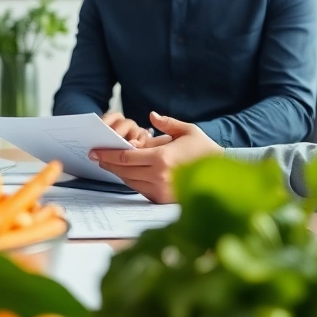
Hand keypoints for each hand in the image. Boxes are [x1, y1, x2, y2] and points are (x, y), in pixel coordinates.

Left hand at [88, 112, 222, 202]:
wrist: (221, 175)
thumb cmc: (204, 150)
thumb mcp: (187, 130)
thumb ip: (167, 123)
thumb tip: (151, 116)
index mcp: (162, 159)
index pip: (126, 157)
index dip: (107, 155)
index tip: (95, 151)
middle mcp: (159, 177)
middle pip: (124, 171)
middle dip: (108, 164)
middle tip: (97, 156)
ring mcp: (161, 191)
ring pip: (130, 182)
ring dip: (118, 173)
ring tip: (108, 163)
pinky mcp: (163, 200)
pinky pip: (140, 190)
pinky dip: (131, 181)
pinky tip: (126, 172)